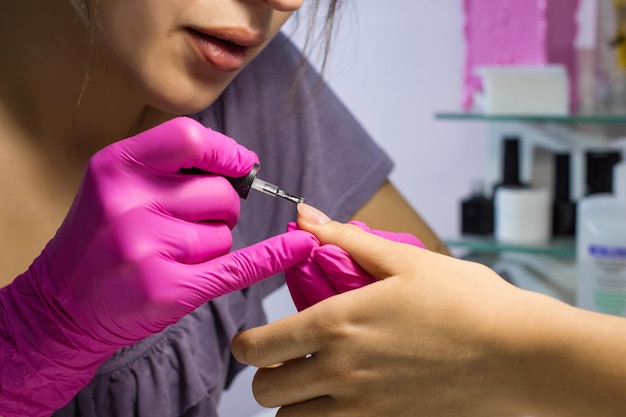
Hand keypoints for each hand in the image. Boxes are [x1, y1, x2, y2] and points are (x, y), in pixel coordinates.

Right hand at [0, 117, 316, 416]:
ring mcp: (147, 248)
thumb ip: (168, 167)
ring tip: (171, 255)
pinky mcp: (166, 289)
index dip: (226, 151)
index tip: (241, 164)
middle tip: (189, 225)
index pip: (190, 138)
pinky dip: (273, 256)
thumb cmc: (99, 240)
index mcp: (118, 167)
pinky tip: (298, 246)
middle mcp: (128, 203)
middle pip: (219, 193)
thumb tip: (240, 163)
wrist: (62, 304)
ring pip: (223, 234)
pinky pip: (238, 266)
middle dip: (220, 209)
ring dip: (211, 245)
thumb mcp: (116, 186)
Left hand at [232, 207, 548, 416]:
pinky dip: (324, 416)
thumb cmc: (465, 301)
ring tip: (311, 380)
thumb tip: (305, 216)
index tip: (253, 339)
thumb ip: (343, 239)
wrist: (518, 353)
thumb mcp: (402, 260)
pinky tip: (344, 395)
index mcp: (338, 324)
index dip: (245, 344)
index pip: (260, 347)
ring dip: (292, 402)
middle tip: (283, 358)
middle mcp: (342, 371)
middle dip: (264, 375)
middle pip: (267, 392)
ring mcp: (364, 406)